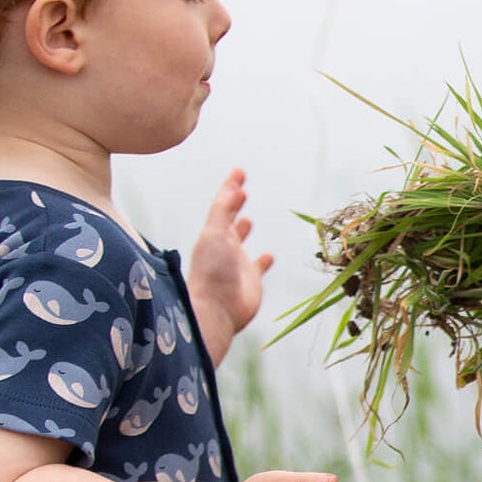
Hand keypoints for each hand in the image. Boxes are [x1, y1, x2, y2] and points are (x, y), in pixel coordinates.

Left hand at [188, 169, 273, 363]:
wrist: (218, 310)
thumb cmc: (212, 272)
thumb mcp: (215, 234)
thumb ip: (222, 211)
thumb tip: (232, 188)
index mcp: (213, 234)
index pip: (221, 205)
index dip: (229, 188)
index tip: (238, 172)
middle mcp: (223, 247)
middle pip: (228, 220)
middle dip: (233, 204)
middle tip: (240, 189)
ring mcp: (237, 264)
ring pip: (239, 242)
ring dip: (242, 230)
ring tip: (246, 219)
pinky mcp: (250, 281)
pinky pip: (257, 266)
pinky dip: (263, 260)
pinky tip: (268, 255)